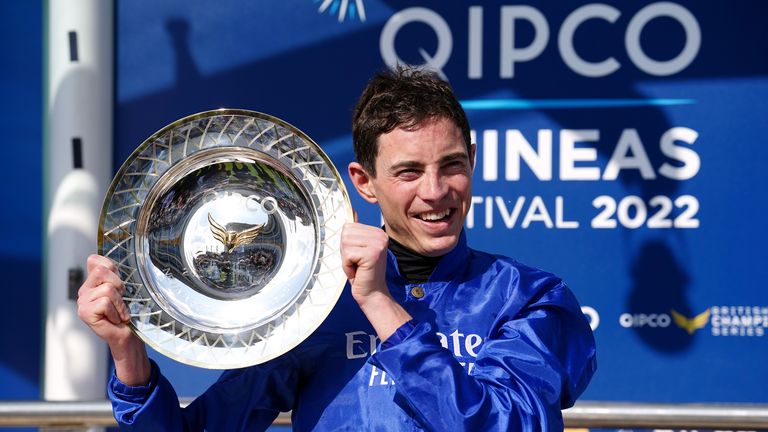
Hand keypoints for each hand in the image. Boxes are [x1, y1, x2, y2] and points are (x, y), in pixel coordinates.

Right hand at [77, 254, 149, 384]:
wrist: (128, 335)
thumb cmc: (127, 311)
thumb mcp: (122, 289)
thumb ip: (111, 273)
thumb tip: (93, 257)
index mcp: (92, 282)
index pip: (96, 260)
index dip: (112, 269)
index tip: (120, 285)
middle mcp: (84, 290)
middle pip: (102, 271)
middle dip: (119, 285)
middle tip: (121, 300)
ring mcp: (82, 301)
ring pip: (107, 289)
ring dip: (120, 303)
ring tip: (119, 313)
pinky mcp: (84, 312)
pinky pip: (105, 302)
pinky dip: (116, 311)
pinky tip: (114, 320)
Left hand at [341, 222, 389, 302]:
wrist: (372, 293)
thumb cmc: (362, 273)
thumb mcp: (357, 249)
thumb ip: (355, 232)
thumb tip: (351, 211)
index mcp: (377, 232)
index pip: (349, 226)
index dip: (347, 244)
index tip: (357, 257)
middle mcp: (380, 235)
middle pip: (346, 233)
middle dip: (345, 251)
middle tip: (356, 263)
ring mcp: (378, 244)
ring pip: (345, 243)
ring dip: (346, 259)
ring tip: (357, 267)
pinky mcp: (373, 254)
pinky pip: (347, 254)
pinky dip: (347, 266)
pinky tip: (358, 271)